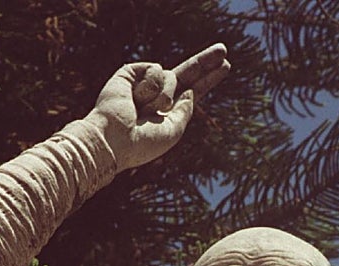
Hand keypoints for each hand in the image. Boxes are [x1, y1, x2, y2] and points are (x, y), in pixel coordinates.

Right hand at [84, 43, 229, 171]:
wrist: (114, 139)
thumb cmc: (141, 143)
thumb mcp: (173, 131)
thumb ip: (185, 110)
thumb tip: (191, 89)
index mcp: (167, 111)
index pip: (192, 91)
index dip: (208, 80)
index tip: (224, 67)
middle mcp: (156, 96)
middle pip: (186, 73)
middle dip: (205, 63)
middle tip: (223, 50)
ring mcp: (143, 84)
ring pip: (170, 75)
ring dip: (163, 94)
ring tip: (144, 110)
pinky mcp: (130, 74)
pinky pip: (155, 69)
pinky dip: (150, 85)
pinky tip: (135, 99)